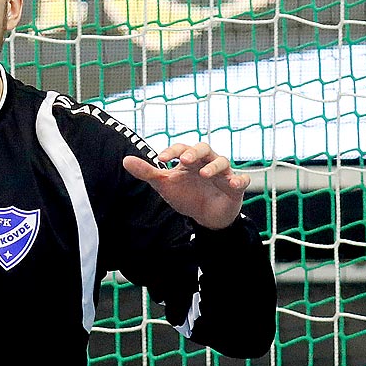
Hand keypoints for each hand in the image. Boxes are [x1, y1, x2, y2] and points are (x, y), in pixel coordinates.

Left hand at [122, 141, 248, 230]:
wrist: (205, 215)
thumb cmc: (185, 194)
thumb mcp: (165, 184)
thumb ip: (147, 172)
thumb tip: (125, 160)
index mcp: (190, 160)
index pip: (182, 149)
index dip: (173, 152)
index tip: (161, 159)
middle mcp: (207, 162)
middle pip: (204, 149)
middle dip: (195, 153)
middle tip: (185, 160)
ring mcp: (222, 173)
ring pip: (222, 162)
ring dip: (214, 166)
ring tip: (205, 173)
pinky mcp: (235, 186)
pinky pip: (241, 180)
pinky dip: (239, 180)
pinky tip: (233, 183)